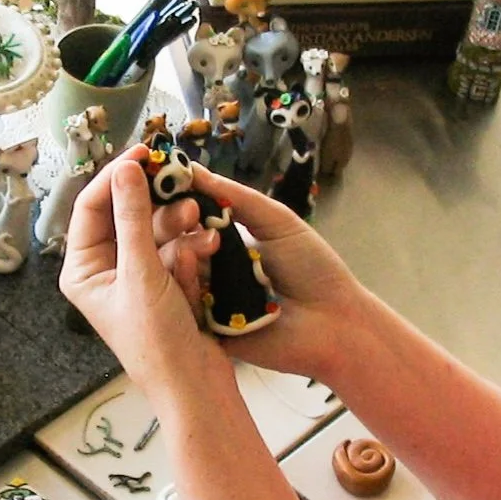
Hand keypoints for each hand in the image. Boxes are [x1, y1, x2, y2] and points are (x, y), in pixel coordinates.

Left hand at [59, 148, 225, 393]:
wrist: (195, 386)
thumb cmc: (157, 343)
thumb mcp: (143, 274)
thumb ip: (134, 217)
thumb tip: (126, 170)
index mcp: (83, 269)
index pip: (90, 206)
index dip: (115, 176)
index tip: (143, 153)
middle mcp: (105, 269)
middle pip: (126, 213)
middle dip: (156, 201)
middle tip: (181, 182)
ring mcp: (137, 274)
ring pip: (156, 228)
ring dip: (179, 222)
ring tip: (199, 217)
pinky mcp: (167, 281)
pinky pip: (176, 247)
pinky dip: (190, 244)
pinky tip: (206, 246)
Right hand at [182, 160, 365, 381]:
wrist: (336, 320)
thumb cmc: (313, 268)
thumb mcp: (276, 221)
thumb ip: (235, 197)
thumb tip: (192, 169)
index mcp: (223, 242)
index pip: (184, 218)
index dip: (172, 200)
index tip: (164, 179)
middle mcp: (209, 269)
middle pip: (170, 243)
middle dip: (170, 222)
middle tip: (188, 211)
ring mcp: (206, 300)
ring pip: (172, 273)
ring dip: (177, 251)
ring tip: (200, 241)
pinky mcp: (207, 330)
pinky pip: (185, 306)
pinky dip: (185, 286)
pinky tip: (188, 265)